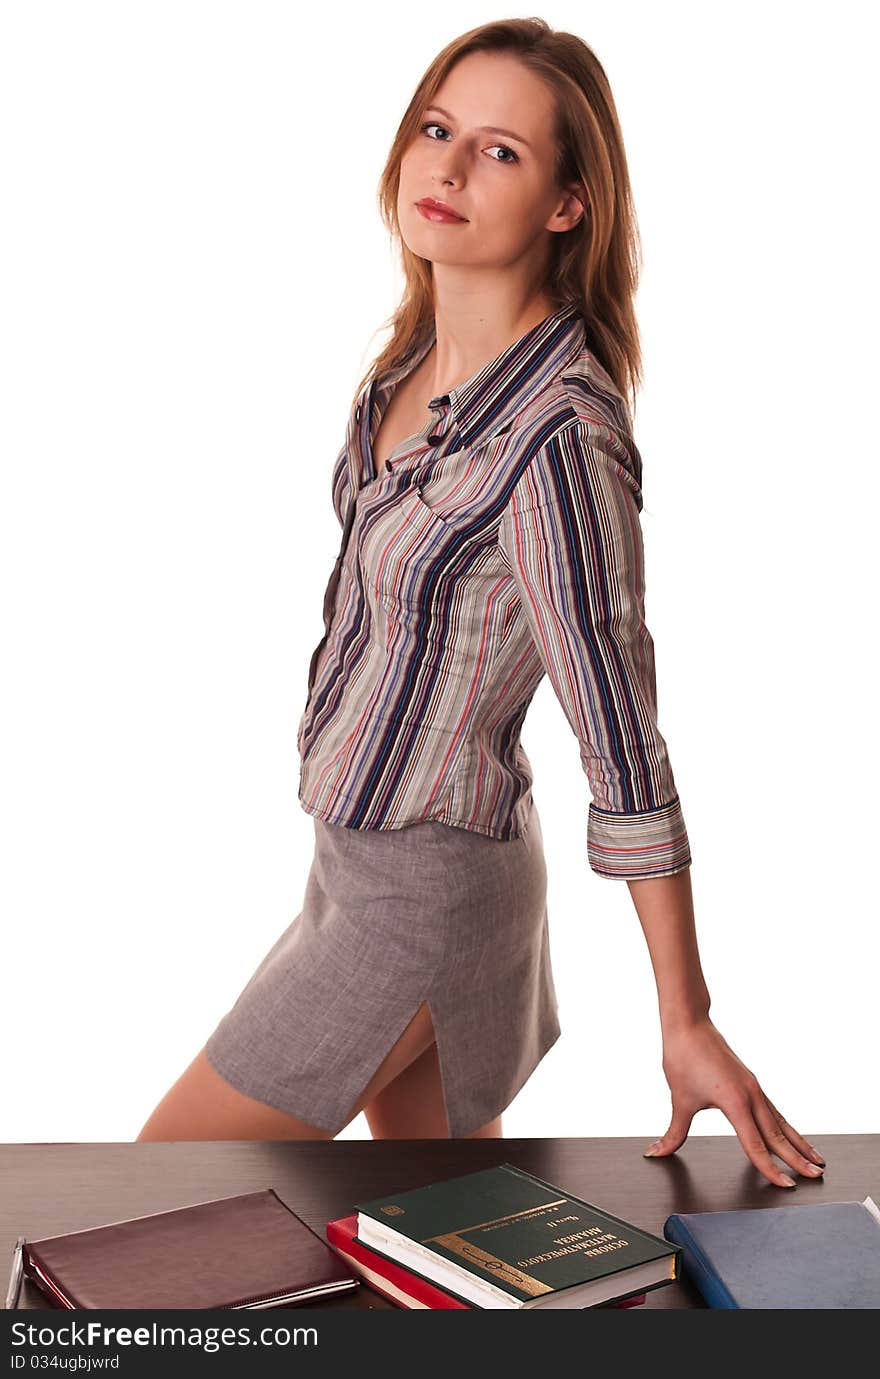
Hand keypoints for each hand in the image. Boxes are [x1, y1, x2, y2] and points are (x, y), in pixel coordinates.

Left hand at [643, 1016, 826, 1187]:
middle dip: (797, 1158)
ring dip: (798, 1141)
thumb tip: (656, 1152)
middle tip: (816, 1176)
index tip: (786, 1185)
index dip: (770, 1169)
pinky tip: (790, 1134)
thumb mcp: (679, 1100)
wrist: (689, 1024)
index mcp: (735, 1102)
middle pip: (777, 1135)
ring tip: (815, 1158)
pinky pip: (773, 1109)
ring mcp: (754, 1088)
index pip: (756, 1145)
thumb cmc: (684, 1057)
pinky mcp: (750, 1082)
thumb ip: (673, 1133)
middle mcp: (751, 1095)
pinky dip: (785, 1125)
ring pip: (780, 1121)